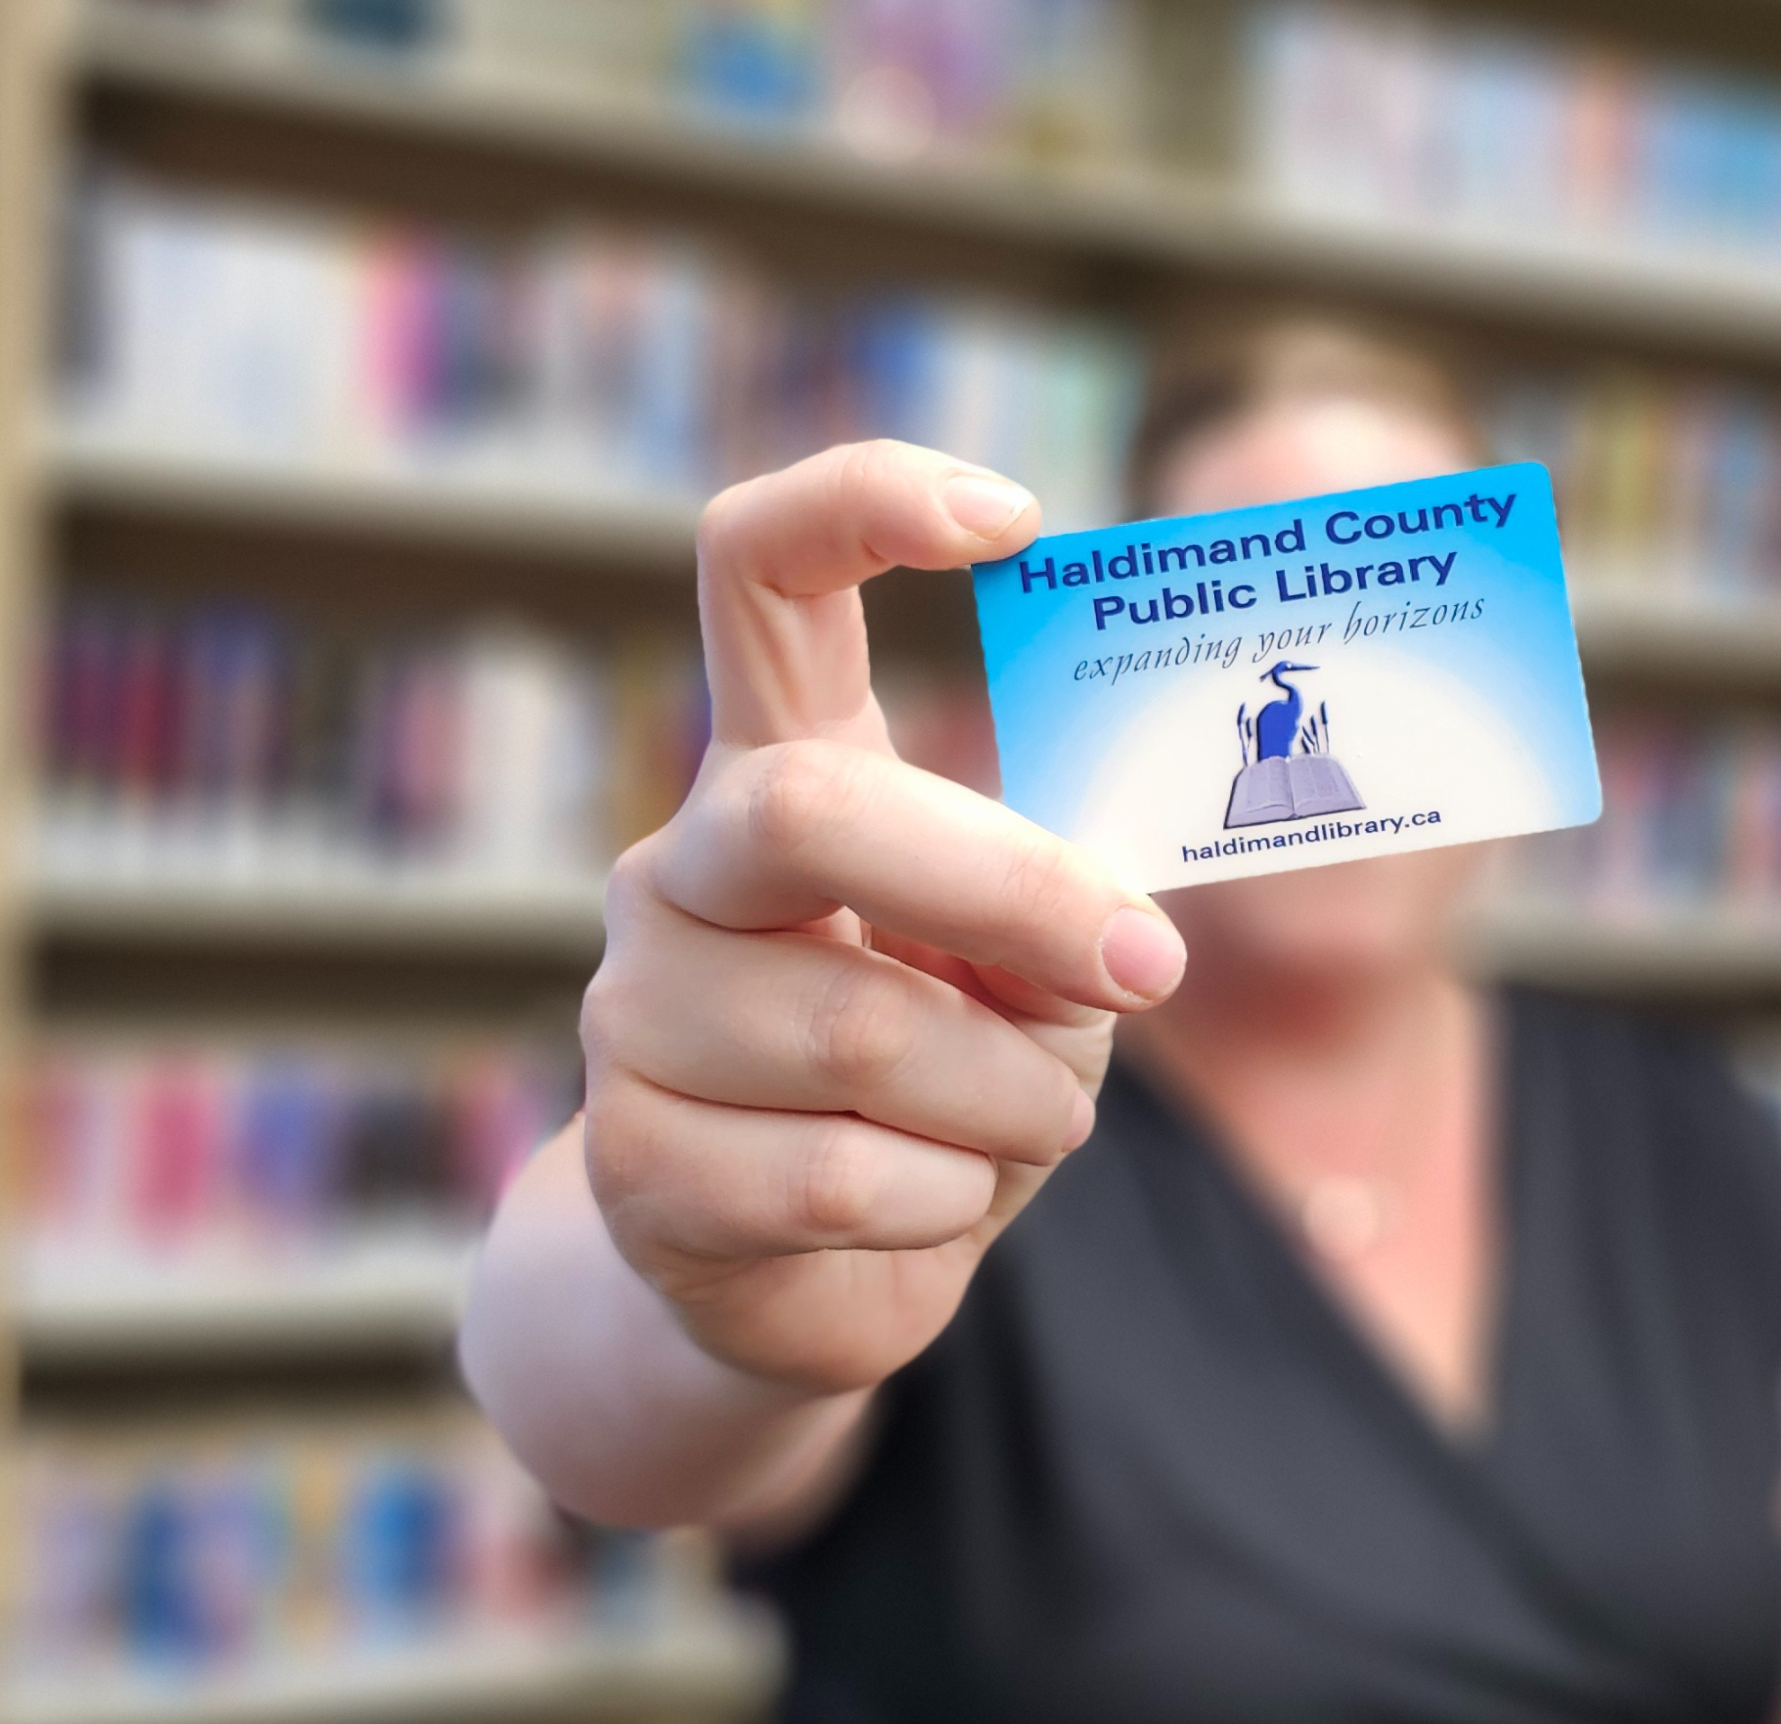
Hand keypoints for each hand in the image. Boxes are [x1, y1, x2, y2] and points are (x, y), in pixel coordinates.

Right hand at [578, 441, 1186, 1393]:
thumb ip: (1061, 918)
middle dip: (1010, 891)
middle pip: (814, 811)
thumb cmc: (946, 1082)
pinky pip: (847, 1175)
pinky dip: (949, 1198)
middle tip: (1145, 967)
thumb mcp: (1034, 974)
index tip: (1013, 516)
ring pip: (866, 1030)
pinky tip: (929, 1200)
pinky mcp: (636, 1165)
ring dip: (1012, 1097)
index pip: (763, 568)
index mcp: (782, 770)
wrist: (807, 1279)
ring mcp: (634, 1012)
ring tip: (1019, 1124)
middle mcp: (682, 865)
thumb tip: (1116, 941)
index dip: (867, 502)